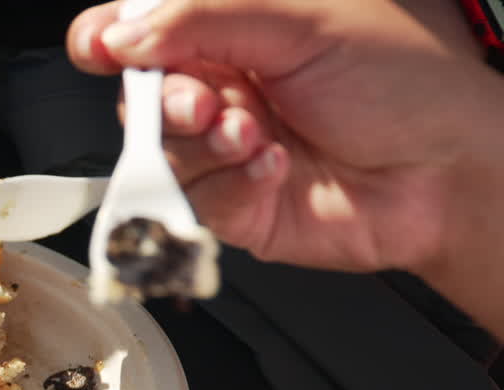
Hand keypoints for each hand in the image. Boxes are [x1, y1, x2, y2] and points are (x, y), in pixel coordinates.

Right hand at [68, 0, 503, 337]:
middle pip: (142, 98)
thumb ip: (202, 19)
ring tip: (253, 135)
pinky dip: (230, 184)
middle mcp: (223, 92)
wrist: (449, 173)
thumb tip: (122, 34)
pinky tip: (273, 167)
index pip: (143, 31)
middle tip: (203, 103)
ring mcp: (225, 153)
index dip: (109, 39)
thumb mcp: (303, 20)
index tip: (101, 49)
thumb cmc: (404, 83)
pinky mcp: (235, 209)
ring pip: (162, 154)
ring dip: (203, 145)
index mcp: (232, 34)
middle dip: (164, 101)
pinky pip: (195, 202)